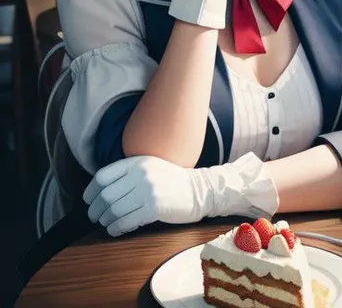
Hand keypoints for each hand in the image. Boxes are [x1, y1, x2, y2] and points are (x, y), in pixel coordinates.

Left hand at [83, 152, 278, 236]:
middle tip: (94, 216)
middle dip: (95, 209)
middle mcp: (140, 174)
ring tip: (106, 223)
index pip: (103, 176)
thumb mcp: (150, 167)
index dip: (91, 191)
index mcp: (136, 162)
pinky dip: (116, 228)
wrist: (200, 190)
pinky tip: (115, 230)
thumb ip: (128, 172)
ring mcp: (147, 191)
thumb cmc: (172, 181)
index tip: (89, 200)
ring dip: (105, 220)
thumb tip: (101, 189)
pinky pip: (126, 221)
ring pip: (114, 209)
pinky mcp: (154, 208)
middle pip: (106, 194)